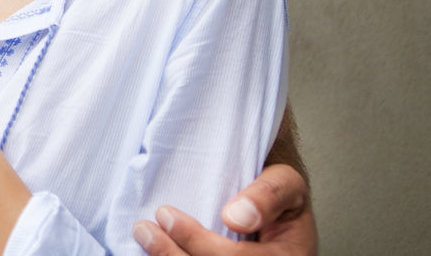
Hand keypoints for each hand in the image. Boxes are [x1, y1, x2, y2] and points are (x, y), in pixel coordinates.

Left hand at [132, 164, 316, 254]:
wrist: (280, 207)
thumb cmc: (280, 194)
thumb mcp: (285, 183)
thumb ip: (268, 194)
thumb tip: (235, 217)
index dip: (198, 241)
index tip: (166, 214)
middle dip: (174, 255)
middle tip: (145, 229)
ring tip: (146, 238)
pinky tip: (158, 252)